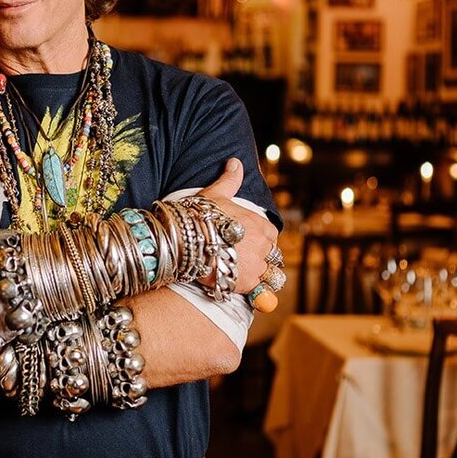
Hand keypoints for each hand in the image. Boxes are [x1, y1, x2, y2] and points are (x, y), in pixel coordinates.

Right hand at [196, 158, 279, 300]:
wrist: (184, 238)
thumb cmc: (198, 215)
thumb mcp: (214, 194)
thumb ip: (229, 180)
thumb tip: (235, 161)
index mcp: (261, 225)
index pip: (271, 236)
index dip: (259, 241)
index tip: (245, 244)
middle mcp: (263, 246)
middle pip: (271, 258)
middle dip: (260, 260)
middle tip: (241, 262)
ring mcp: (256, 266)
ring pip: (268, 277)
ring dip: (259, 278)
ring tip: (242, 278)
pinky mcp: (245, 284)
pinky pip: (260, 294)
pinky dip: (256, 296)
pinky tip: (244, 292)